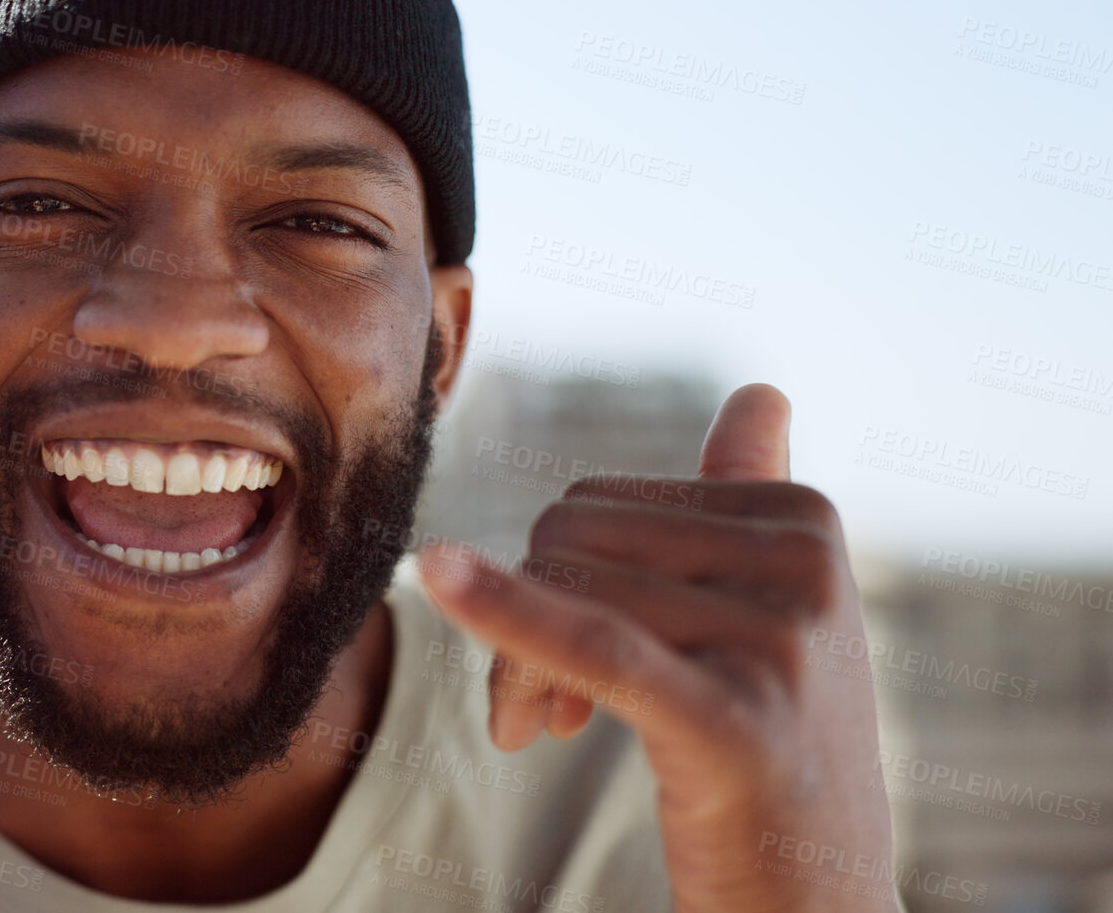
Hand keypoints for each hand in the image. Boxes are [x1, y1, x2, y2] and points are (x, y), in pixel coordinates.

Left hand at [420, 384, 897, 912]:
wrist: (818, 905)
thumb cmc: (775, 751)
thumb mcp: (778, 615)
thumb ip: (755, 499)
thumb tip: (760, 394)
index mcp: (802, 519)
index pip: (601, 503)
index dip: (552, 574)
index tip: (564, 660)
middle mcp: (801, 566)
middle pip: (572, 538)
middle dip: (523, 617)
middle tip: (537, 710)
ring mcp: (777, 642)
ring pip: (563, 594)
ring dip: (516, 674)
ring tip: (540, 728)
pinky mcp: (734, 720)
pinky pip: (592, 642)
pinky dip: (507, 612)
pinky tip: (437, 577)